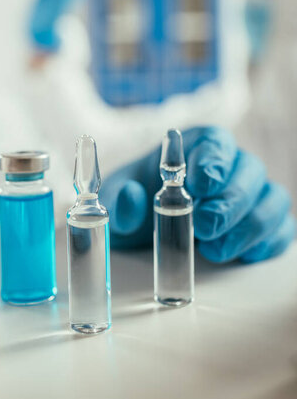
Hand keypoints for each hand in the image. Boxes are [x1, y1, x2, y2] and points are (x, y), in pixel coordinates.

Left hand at [99, 126, 294, 262]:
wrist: (147, 225)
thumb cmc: (137, 202)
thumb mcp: (117, 200)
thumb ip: (120, 198)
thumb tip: (133, 196)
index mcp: (196, 146)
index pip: (215, 142)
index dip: (213, 161)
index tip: (200, 186)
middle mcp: (231, 163)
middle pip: (249, 170)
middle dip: (229, 202)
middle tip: (204, 227)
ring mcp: (252, 192)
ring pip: (272, 198)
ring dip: (248, 226)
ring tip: (213, 251)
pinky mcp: (263, 220)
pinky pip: (282, 227)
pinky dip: (268, 242)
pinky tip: (243, 256)